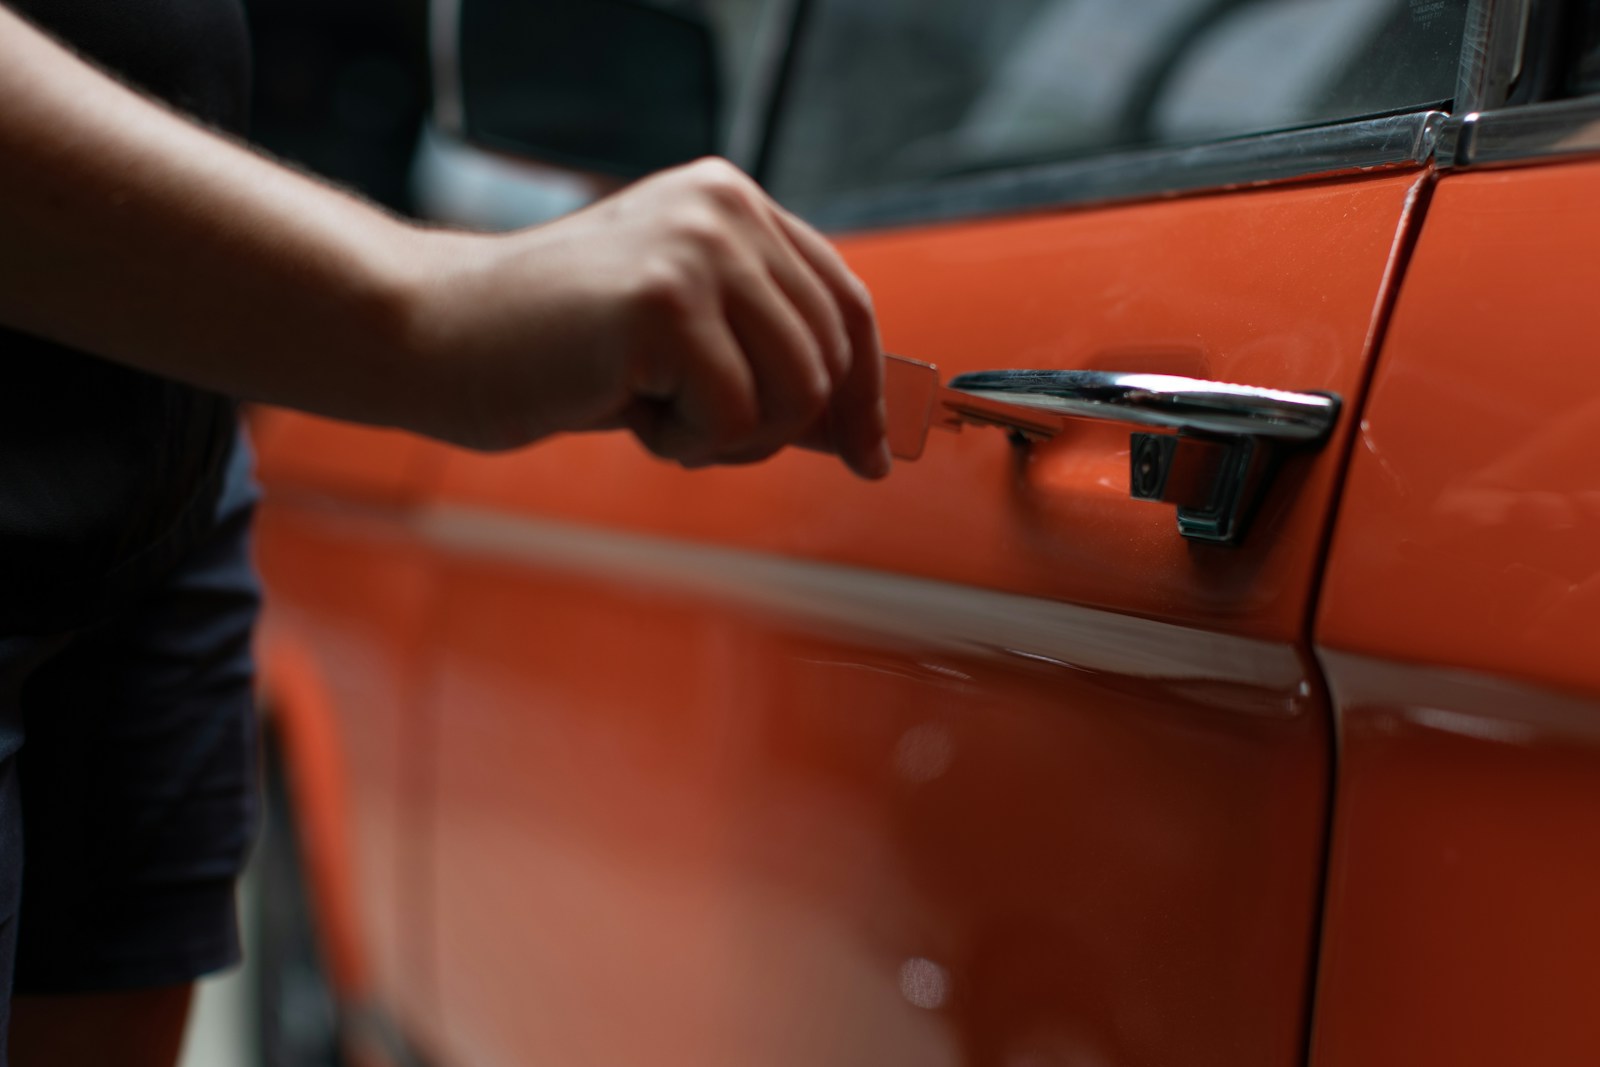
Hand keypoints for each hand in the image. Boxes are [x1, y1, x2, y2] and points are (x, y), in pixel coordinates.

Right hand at [404, 158, 889, 478]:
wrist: (433, 334)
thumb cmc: (552, 346)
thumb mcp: (682, 339)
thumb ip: (766, 360)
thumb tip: (861, 431)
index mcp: (732, 202)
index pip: (844, 301)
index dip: (866, 389)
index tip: (869, 454)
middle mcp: (724, 209)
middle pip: (828, 358)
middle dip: (772, 425)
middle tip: (688, 422)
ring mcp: (696, 247)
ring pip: (797, 392)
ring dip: (730, 436)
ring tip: (654, 409)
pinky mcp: (664, 302)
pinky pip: (735, 416)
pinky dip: (684, 443)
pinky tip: (625, 408)